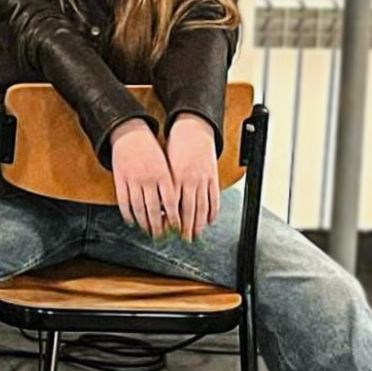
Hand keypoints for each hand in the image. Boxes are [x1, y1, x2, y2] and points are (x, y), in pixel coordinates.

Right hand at [109, 118, 176, 235]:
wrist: (130, 134)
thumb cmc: (151, 151)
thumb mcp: (165, 166)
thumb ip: (169, 186)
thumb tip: (173, 211)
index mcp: (164, 175)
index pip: (172, 203)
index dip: (174, 219)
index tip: (176, 229)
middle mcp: (149, 179)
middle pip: (155, 209)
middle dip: (159, 226)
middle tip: (161, 237)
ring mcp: (133, 180)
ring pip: (139, 208)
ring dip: (144, 223)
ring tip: (147, 231)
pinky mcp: (119, 179)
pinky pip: (123, 202)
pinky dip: (127, 214)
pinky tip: (132, 221)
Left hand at [164, 114, 220, 240]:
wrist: (191, 130)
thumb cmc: (173, 147)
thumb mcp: (163, 166)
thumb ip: (162, 185)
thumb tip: (157, 206)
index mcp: (173, 178)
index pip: (171, 205)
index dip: (170, 221)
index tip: (167, 232)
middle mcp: (188, 180)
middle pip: (187, 210)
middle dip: (185, 227)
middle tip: (182, 240)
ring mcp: (202, 179)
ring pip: (201, 206)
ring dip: (199, 223)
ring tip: (196, 235)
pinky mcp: (213, 176)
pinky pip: (214, 198)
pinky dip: (213, 211)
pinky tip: (210, 221)